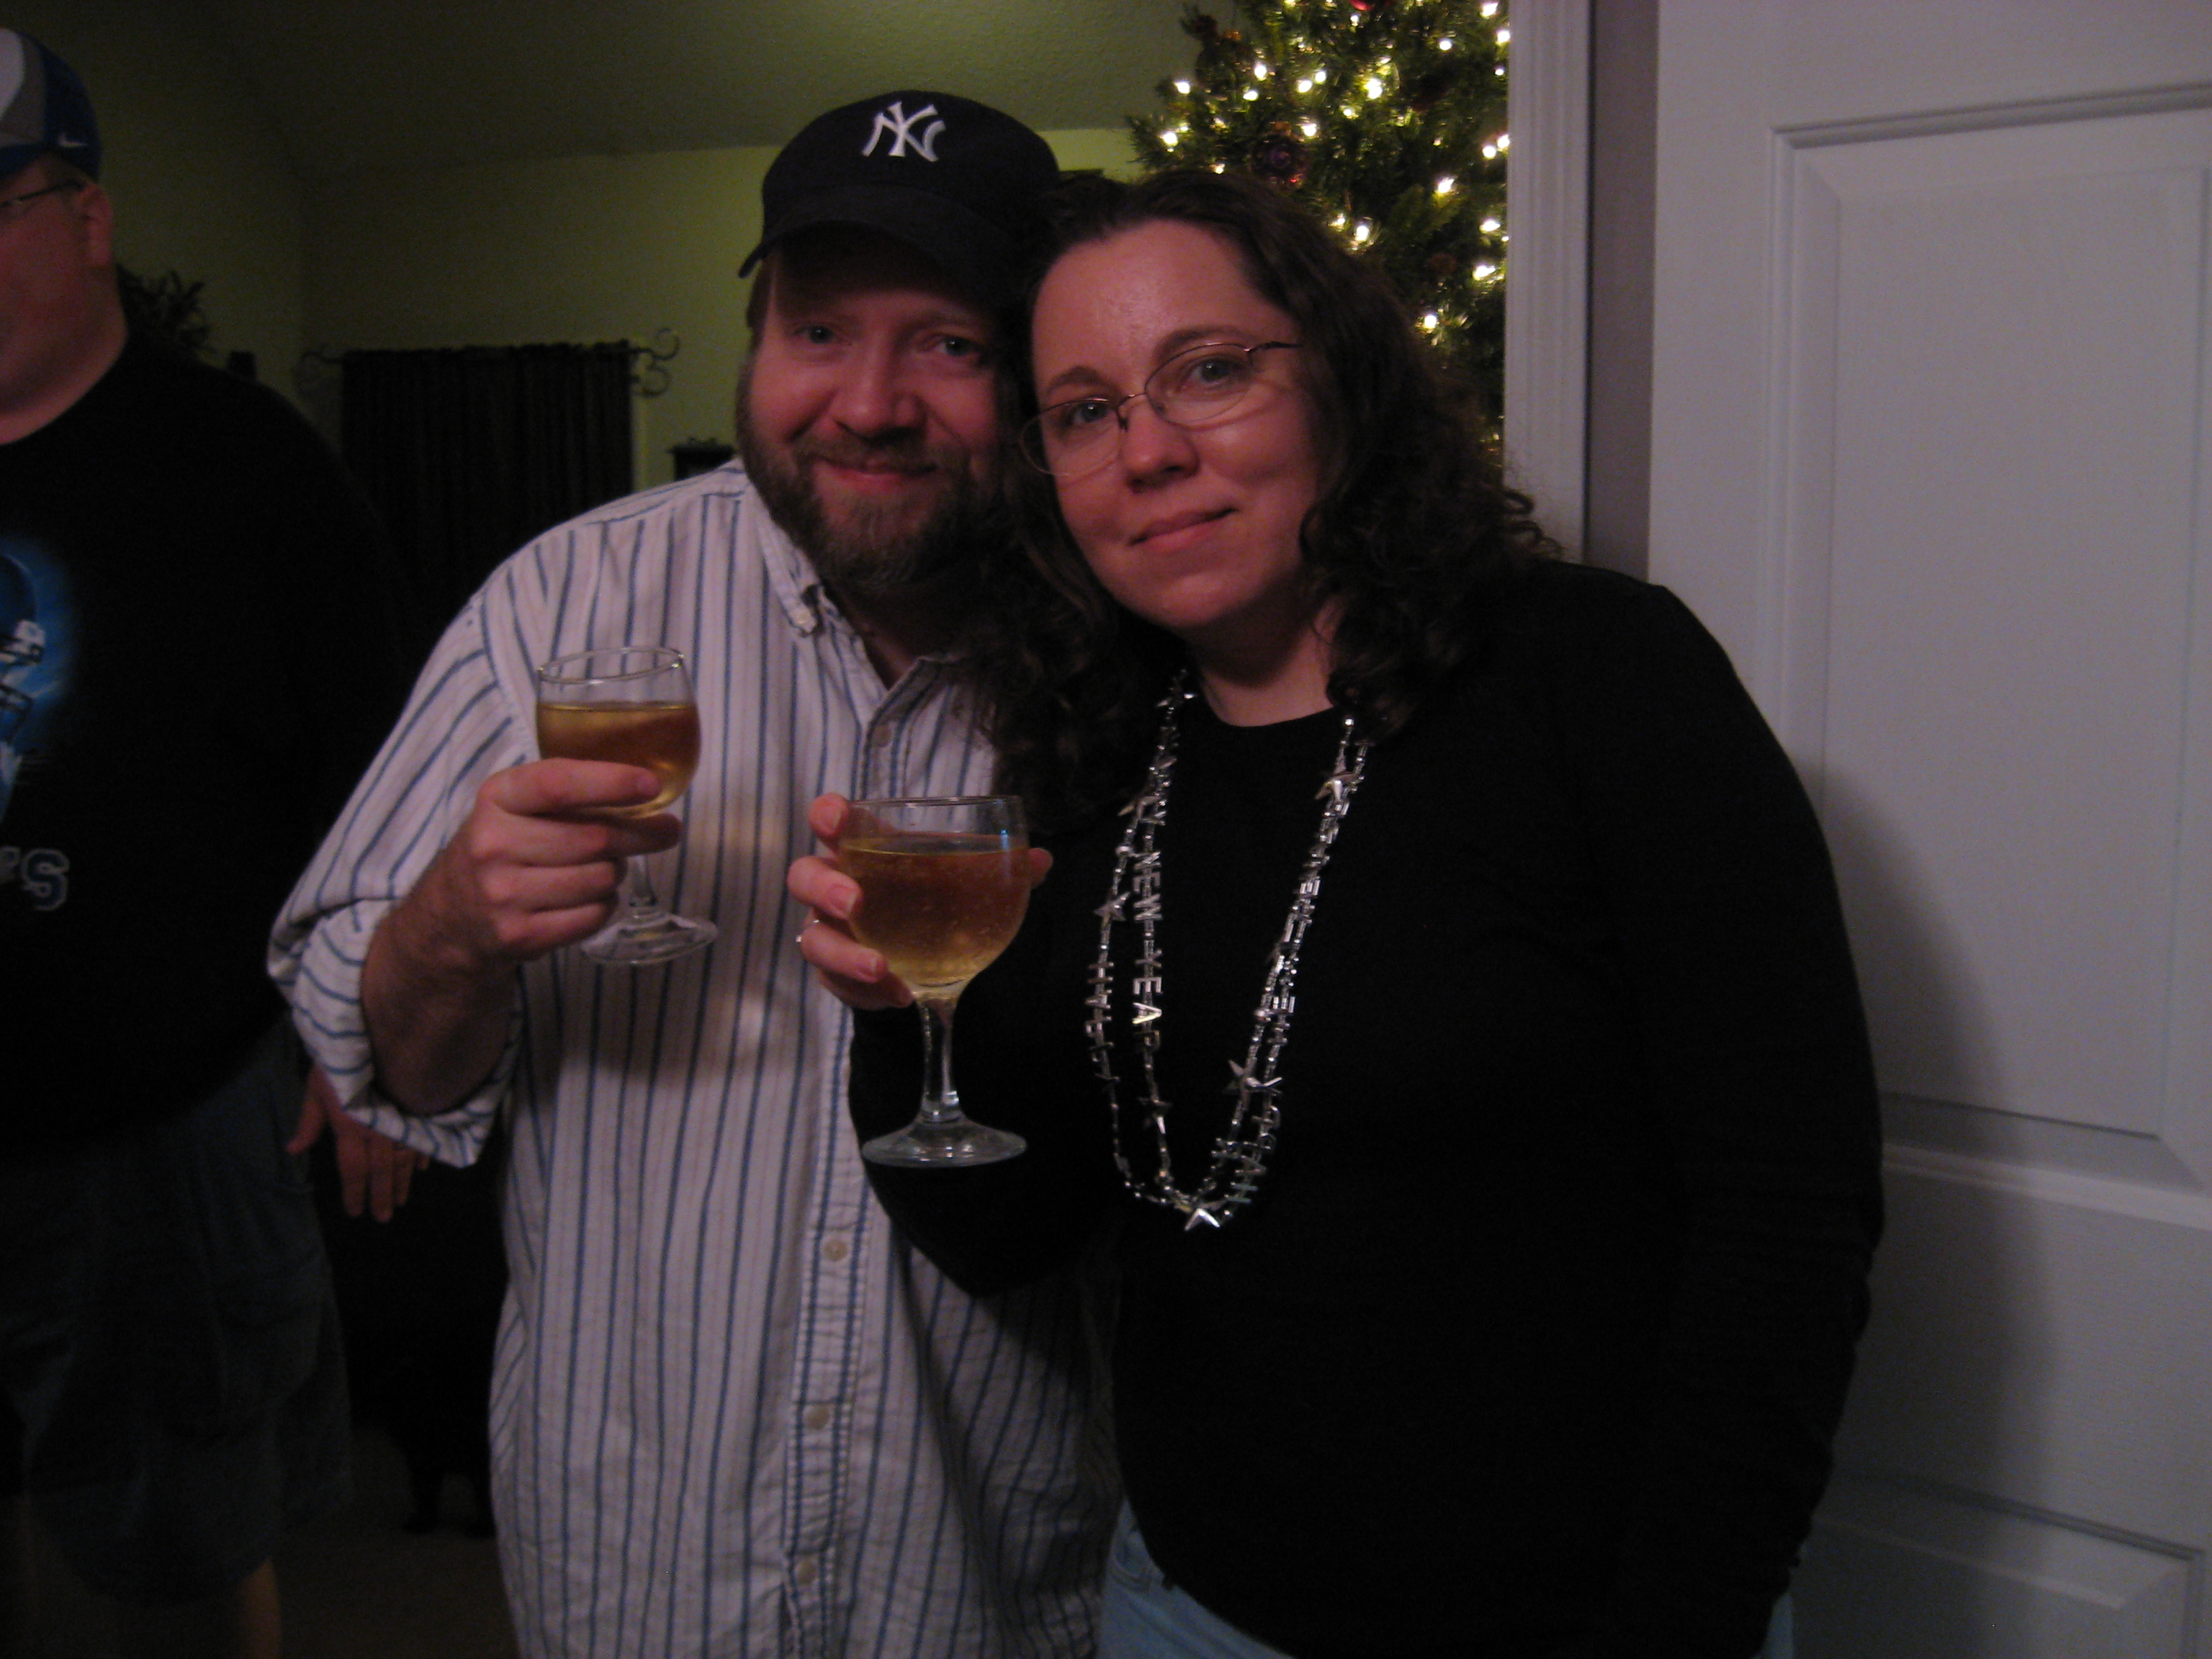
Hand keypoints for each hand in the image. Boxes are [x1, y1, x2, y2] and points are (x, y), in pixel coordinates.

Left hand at [288, 1065, 429, 1221]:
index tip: (355, 1212)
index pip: (353, 1170)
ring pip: (404, 1159)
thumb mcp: (317, 1085)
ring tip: (402, 1201)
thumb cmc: (342, 1057)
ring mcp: (403, 1120)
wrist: (383, 1032)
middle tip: (383, 1218)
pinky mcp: (419, 1109)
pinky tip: (421, 1168)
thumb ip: (309, 1120)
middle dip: (382, 1197)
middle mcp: (379, 1131)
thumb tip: (293, 1149)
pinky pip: (422, 1139)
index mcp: (351, 1127)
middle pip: (382, 1171)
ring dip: (403, 1183)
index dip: (354, 1193)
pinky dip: (421, 1156)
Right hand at [409, 758, 681, 969]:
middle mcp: (494, 844)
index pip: (558, 784)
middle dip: (641, 834)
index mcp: (497, 798)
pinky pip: (594, 915)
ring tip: (603, 867)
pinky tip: (588, 897)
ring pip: (601, 878)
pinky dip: (604, 905)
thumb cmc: (502, 846)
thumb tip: (648, 790)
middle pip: (595, 838)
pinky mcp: (521, 935)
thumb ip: (566, 791)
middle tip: (666, 830)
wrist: (451, 916)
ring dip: (617, 872)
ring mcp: (504, 894)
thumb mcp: (515, 805)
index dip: (610, 782)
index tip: (652, 785)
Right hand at [789, 793, 1049, 1010]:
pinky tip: (901, 994)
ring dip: (845, 954)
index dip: (828, 815)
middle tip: (852, 902)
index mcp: (864, 848)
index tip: (833, 818)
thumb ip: (999, 869)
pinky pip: (839, 983)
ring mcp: (831, 932)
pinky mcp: (836, 974)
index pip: (834, 822)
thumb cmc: (931, 898)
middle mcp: (837, 886)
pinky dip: (868, 991)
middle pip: (805, 877)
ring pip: (814, 939)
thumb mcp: (963, 879)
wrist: (921, 953)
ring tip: (879, 967)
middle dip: (824, 887)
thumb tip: (1040, 859)